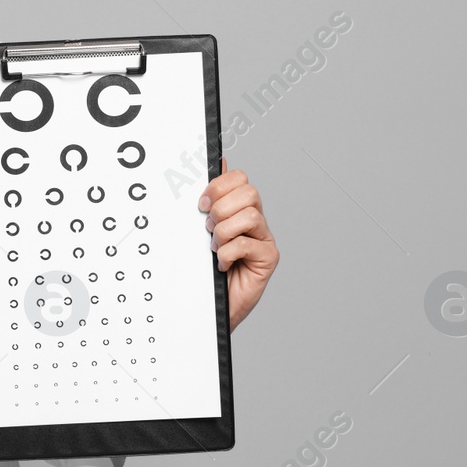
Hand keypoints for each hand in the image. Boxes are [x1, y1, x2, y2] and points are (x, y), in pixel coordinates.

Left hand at [200, 159, 278, 330]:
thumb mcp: (199, 229)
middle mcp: (255, 221)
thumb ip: (209, 198)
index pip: (240, 178)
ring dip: (224, 232)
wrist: (210, 304)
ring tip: (214, 247)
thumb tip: (214, 162)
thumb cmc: (206, 267)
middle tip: (208, 228)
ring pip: (250, 215)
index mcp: (239, 208)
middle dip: (222, 208)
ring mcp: (264, 239)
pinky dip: (227, 253)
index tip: (201, 204)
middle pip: (249, 192)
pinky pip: (247, 244)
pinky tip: (222, 263)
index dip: (218, 186)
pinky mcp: (267, 258)